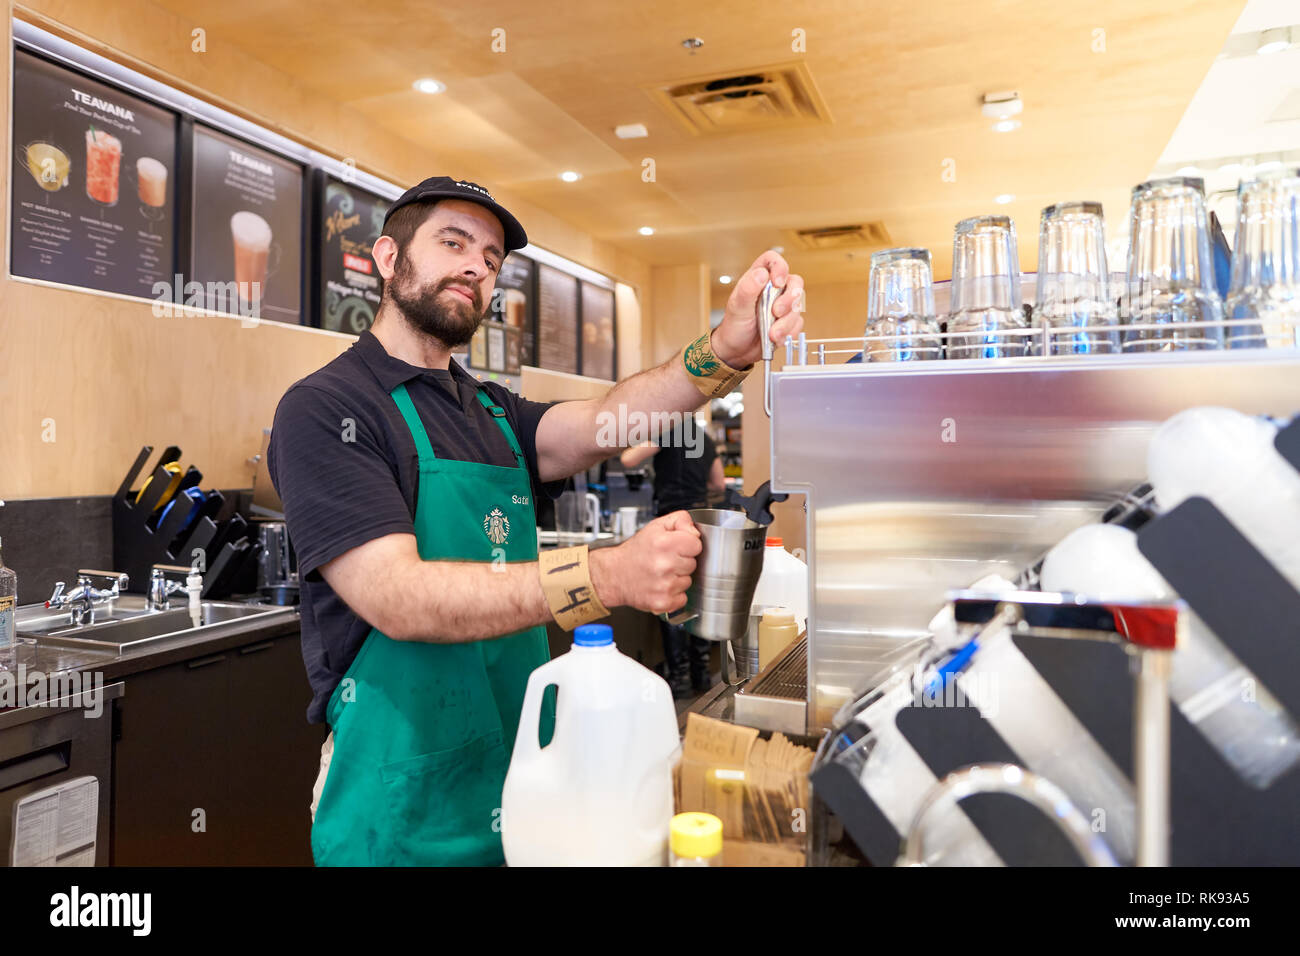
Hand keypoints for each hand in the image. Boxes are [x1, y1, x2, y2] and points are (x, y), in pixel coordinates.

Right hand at [591, 511, 700, 613]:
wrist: (614, 574)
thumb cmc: (635, 552)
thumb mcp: (656, 526)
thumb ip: (680, 520)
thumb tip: (695, 533)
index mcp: (664, 543)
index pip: (696, 544)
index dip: (687, 545)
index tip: (676, 547)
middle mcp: (664, 565)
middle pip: (693, 564)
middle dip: (681, 562)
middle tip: (664, 560)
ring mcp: (664, 586)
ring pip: (688, 582)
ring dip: (677, 578)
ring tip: (661, 573)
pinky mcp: (663, 602)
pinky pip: (682, 599)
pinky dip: (674, 595)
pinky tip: (661, 586)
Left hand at [711, 250, 805, 368]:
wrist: (738, 351)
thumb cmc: (734, 326)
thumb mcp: (737, 307)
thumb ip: (748, 288)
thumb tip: (761, 273)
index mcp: (758, 280)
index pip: (773, 261)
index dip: (780, 267)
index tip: (777, 282)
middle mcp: (773, 290)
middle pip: (795, 283)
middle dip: (789, 299)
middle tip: (776, 312)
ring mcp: (783, 305)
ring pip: (798, 306)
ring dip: (786, 322)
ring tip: (771, 333)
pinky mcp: (788, 321)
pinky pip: (797, 323)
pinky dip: (788, 332)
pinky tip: (775, 338)